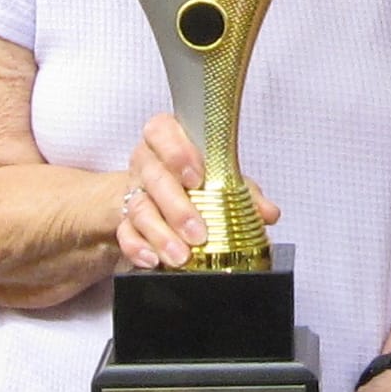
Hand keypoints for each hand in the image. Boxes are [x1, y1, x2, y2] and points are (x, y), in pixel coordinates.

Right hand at [116, 113, 275, 268]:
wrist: (160, 197)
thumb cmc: (196, 179)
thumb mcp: (223, 178)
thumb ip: (246, 192)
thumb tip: (267, 213)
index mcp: (168, 138)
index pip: (163, 132)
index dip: (177, 152)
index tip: (197, 177)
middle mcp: (147, 162)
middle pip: (155, 178)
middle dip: (177, 207)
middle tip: (198, 232)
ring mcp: (133, 190)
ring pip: (140, 209)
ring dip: (162, 235)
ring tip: (182, 256)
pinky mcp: (122, 220)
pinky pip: (125, 233)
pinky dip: (138, 248)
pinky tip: (153, 260)